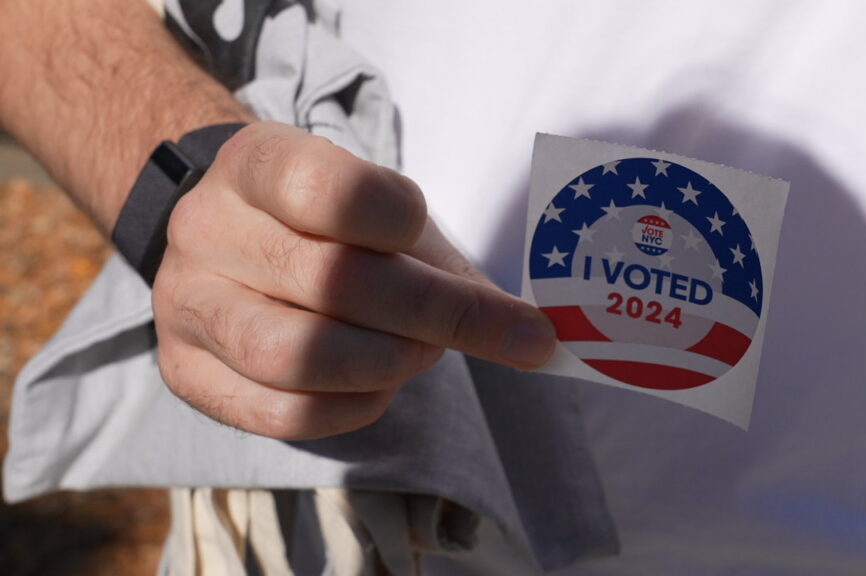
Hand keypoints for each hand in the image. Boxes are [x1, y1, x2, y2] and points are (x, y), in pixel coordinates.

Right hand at [151, 122, 554, 439]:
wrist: (231, 239)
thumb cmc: (327, 224)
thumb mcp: (383, 216)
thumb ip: (448, 267)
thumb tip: (536, 337)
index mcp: (257, 163)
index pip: (334, 191)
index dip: (402, 222)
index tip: (433, 244)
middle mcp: (207, 228)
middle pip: (332, 282)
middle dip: (435, 315)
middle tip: (483, 329)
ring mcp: (185, 303)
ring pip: (298, 356)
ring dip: (389, 363)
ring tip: (421, 353)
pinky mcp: (186, 372)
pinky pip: (283, 414)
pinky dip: (354, 408)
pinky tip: (379, 385)